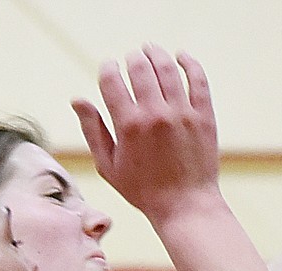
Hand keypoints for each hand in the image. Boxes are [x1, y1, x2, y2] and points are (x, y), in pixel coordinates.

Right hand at [73, 44, 219, 221]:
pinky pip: (197, 78)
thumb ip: (93, 131)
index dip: (107, 68)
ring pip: (166, 66)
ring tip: (150, 51)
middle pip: (139, 66)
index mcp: (128, 126)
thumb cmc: (144, 191)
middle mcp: (155, 115)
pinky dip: (188, 62)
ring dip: (155, 53)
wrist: (186, 208)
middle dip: (131, 58)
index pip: (111, 78)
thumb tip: (77, 99)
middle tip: (131, 60)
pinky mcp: (203, 116)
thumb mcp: (109, 167)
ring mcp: (182, 114)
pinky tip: (180, 57)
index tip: (109, 69)